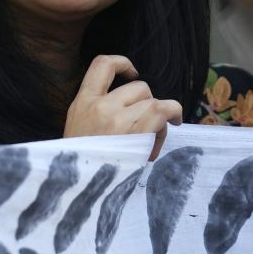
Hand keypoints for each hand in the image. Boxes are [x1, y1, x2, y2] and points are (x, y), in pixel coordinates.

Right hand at [64, 55, 181, 159]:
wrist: (77, 190)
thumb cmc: (84, 165)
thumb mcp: (78, 128)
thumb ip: (98, 111)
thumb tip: (133, 104)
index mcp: (82, 102)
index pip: (102, 65)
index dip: (122, 63)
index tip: (132, 74)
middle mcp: (98, 105)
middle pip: (139, 87)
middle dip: (148, 104)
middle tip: (146, 129)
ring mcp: (116, 118)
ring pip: (152, 100)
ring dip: (160, 118)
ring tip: (152, 141)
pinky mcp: (133, 133)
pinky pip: (162, 110)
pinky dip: (173, 114)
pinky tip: (174, 123)